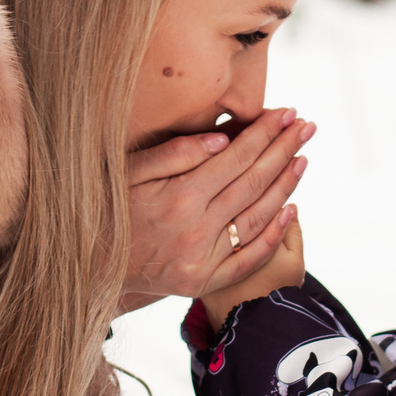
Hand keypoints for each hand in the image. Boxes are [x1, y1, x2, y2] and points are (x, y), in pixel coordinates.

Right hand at [120, 107, 312, 310]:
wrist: (88, 265)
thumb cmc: (108, 209)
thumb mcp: (130, 172)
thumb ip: (175, 154)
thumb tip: (222, 139)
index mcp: (180, 197)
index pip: (237, 157)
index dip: (265, 133)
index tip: (286, 113)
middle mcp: (196, 230)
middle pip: (253, 183)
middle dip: (284, 151)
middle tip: (307, 127)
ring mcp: (202, 260)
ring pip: (257, 218)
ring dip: (286, 186)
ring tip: (303, 159)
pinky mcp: (203, 282)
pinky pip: (248, 258)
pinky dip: (273, 234)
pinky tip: (292, 210)